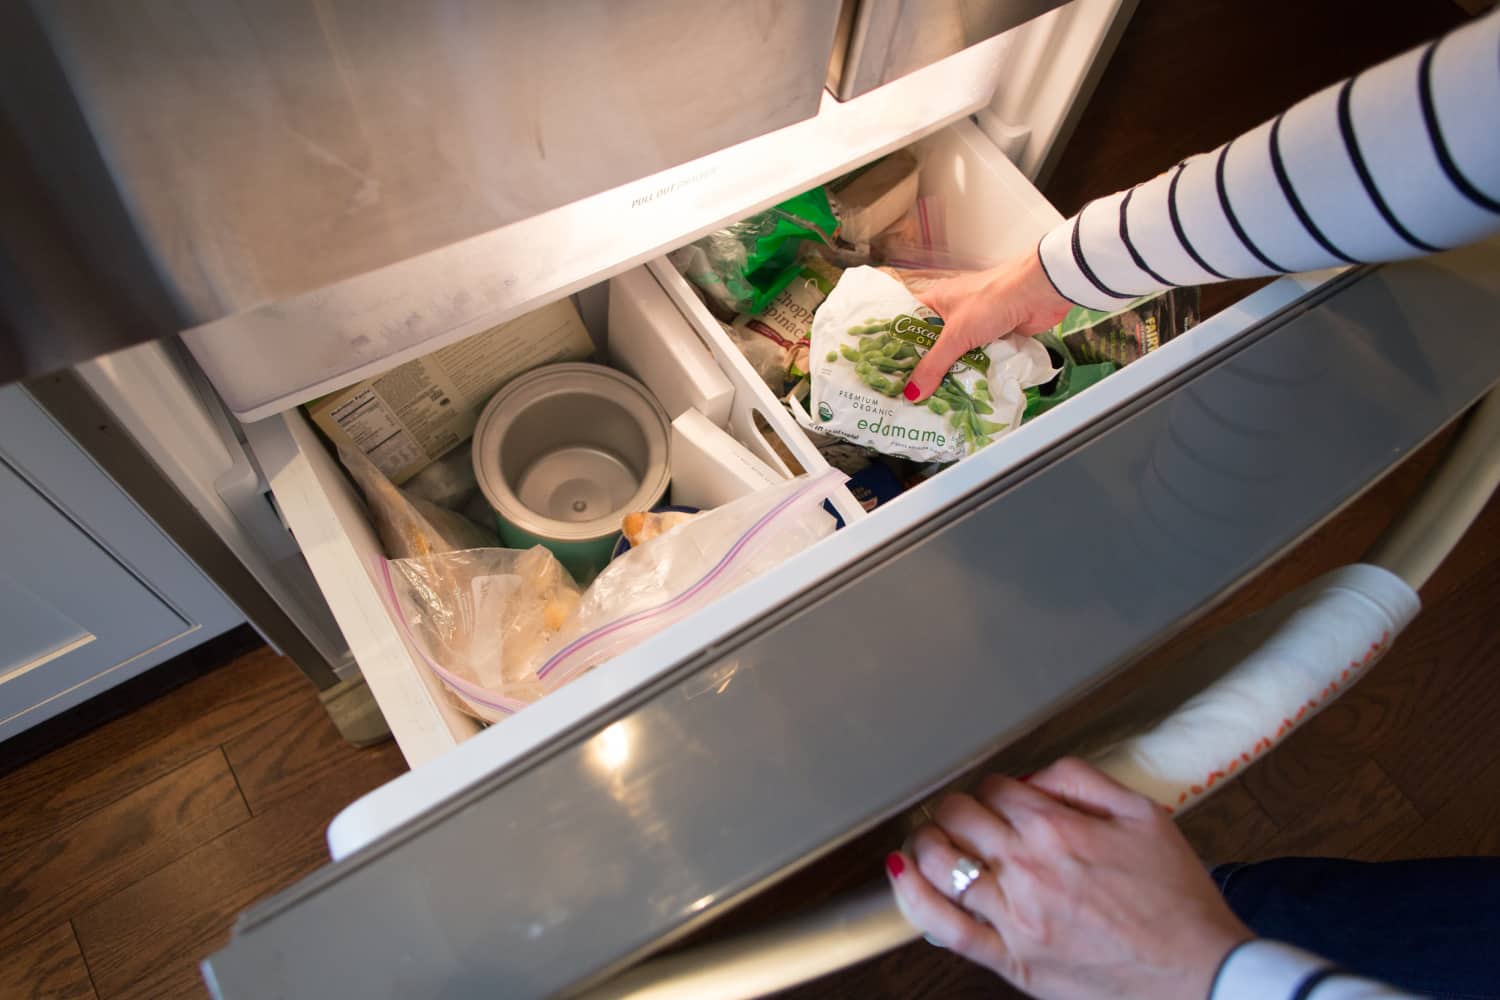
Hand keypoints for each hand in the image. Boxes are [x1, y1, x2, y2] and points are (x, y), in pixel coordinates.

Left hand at [885, 758, 1251, 999]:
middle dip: (956, 809)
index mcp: (1059, 828)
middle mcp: (1030, 868)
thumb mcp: (1145, 815)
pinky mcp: (1012, 959)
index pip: (996, 789)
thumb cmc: (1177, 899)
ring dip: (927, 842)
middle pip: (960, 817)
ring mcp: (1016, 916)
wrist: (1200, 971)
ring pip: (941, 863)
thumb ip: (1084, 782)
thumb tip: (1036, 775)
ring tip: (930, 839)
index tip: (999, 798)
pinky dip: (913, 898)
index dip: (993, 788)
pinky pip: (944, 926)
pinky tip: (902, 876)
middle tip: (961, 816)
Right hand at [903, 251, 1072, 401]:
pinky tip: (962, 396)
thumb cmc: (994, 298)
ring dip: (950, 376)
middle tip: (907, 396)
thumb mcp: (957, 334)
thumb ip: (934, 365)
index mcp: (936, 301)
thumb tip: (912, 393)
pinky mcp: (995, 339)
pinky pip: (978, 362)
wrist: (1041, 291)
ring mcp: (976, 327)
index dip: (896, 347)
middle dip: (924, 369)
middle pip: (932, 346)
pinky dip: (973, 376)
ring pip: (956, 357)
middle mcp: (953, 314)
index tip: (885, 372)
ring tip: (931, 403)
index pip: (907, 325)